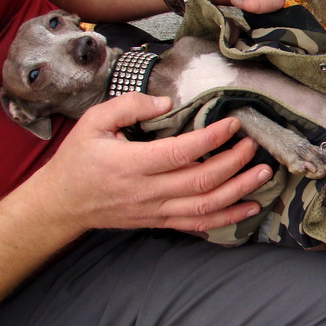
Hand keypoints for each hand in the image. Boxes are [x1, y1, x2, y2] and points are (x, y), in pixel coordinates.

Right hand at [31, 93, 272, 232]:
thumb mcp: (93, 121)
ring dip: (239, 190)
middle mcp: (146, 191)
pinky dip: (228, 218)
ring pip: (205, 206)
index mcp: (130, 163)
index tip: (233, 124)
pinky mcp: (160, 222)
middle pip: (200, 181)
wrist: (61, 204)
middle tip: (252, 144)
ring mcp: (155, 210)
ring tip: (263, 173)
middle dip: (233, 162)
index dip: (210, 139)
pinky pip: (198, 224)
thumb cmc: (78, 159)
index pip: (179, 153)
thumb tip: (166, 101)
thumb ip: (129, 106)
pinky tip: (250, 206)